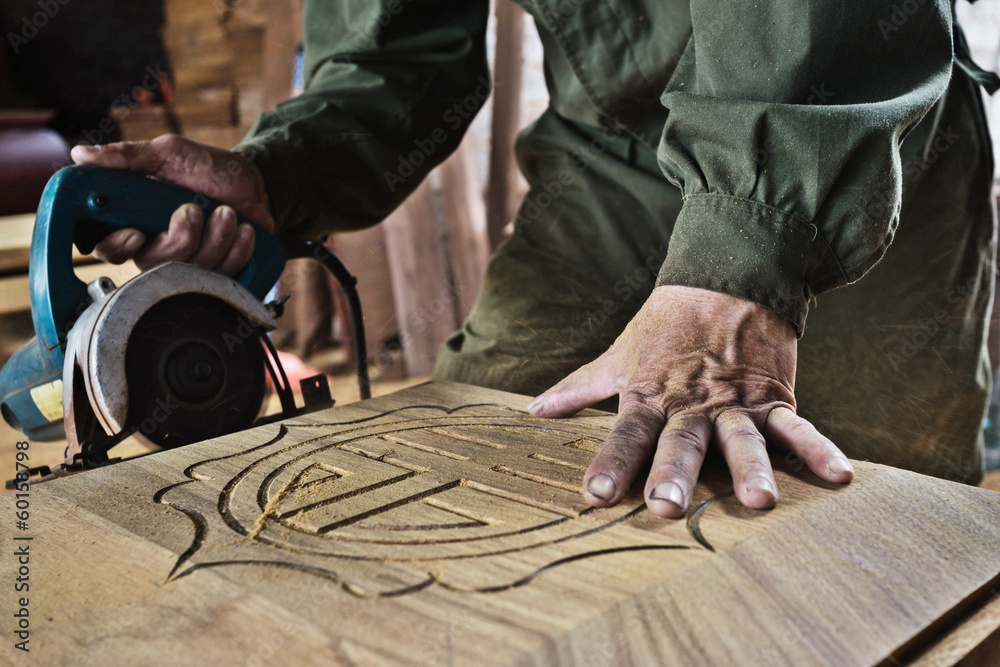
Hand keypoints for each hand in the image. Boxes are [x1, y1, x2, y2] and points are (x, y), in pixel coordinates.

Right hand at [70, 134, 274, 274]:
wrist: (256, 184)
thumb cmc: (208, 169)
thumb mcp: (170, 154)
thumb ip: (129, 156)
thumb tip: (80, 154)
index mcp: (136, 221)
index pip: (109, 248)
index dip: (118, 246)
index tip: (137, 232)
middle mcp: (158, 248)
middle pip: (154, 263)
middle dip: (180, 238)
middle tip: (194, 210)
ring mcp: (190, 266)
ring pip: (192, 269)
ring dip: (216, 237)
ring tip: (228, 212)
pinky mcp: (220, 274)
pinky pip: (225, 276)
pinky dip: (238, 250)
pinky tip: (245, 230)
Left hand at [528, 285, 852, 517]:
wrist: (725, 277)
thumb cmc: (665, 325)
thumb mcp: (617, 356)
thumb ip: (577, 388)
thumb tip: (533, 411)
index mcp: (650, 396)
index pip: (626, 435)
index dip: (610, 464)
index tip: (594, 495)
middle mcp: (692, 405)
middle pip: (681, 443)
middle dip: (673, 474)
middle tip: (664, 508)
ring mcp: (736, 403)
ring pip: (742, 440)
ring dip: (751, 470)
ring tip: (761, 503)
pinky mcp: (773, 397)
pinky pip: (797, 427)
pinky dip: (818, 450)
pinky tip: (839, 476)